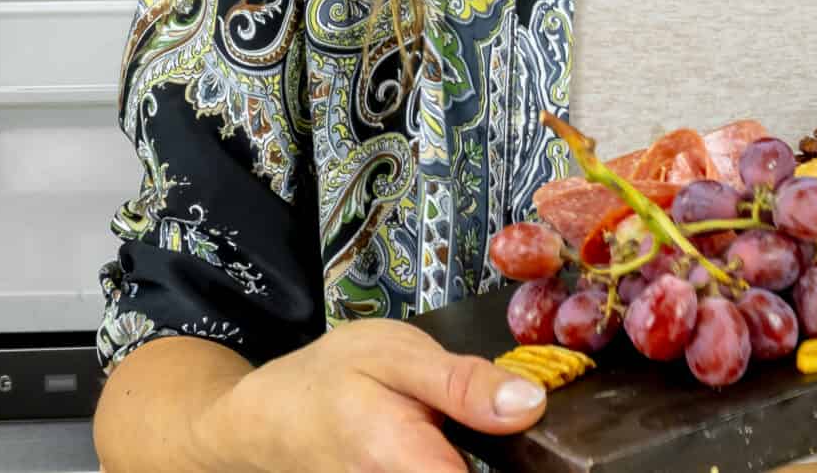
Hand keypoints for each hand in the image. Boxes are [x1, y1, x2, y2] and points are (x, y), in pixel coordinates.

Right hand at [195, 320, 547, 472]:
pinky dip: (457, 460)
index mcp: (404, 461)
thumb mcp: (396, 355)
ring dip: (485, 457)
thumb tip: (531, 404)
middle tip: (502, 420)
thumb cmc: (330, 378)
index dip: (531, 459)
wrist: (269, 420)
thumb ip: (462, 382)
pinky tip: (455, 447)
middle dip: (508, 456)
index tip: (547, 441)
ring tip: (477, 430)